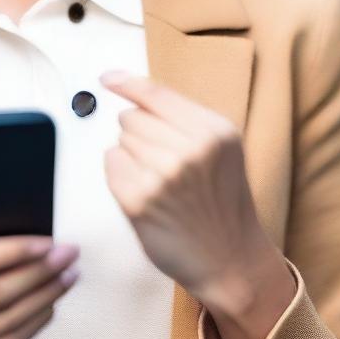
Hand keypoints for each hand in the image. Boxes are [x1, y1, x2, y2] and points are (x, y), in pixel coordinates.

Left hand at [101, 70, 285, 311]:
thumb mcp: (221, 149)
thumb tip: (131, 91)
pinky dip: (120, 174)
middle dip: (139, 133)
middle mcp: (191, 150)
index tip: (108, 78)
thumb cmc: (222, 204)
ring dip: (132, 155)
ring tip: (159, 180)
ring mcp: (163, 176)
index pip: (156, 93)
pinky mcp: (138, 200)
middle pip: (132, 116)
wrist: (231, 260)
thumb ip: (183, 118)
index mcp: (214, 132)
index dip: (127, 83)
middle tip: (162, 161)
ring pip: (120, 139)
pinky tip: (144, 191)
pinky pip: (110, 163)